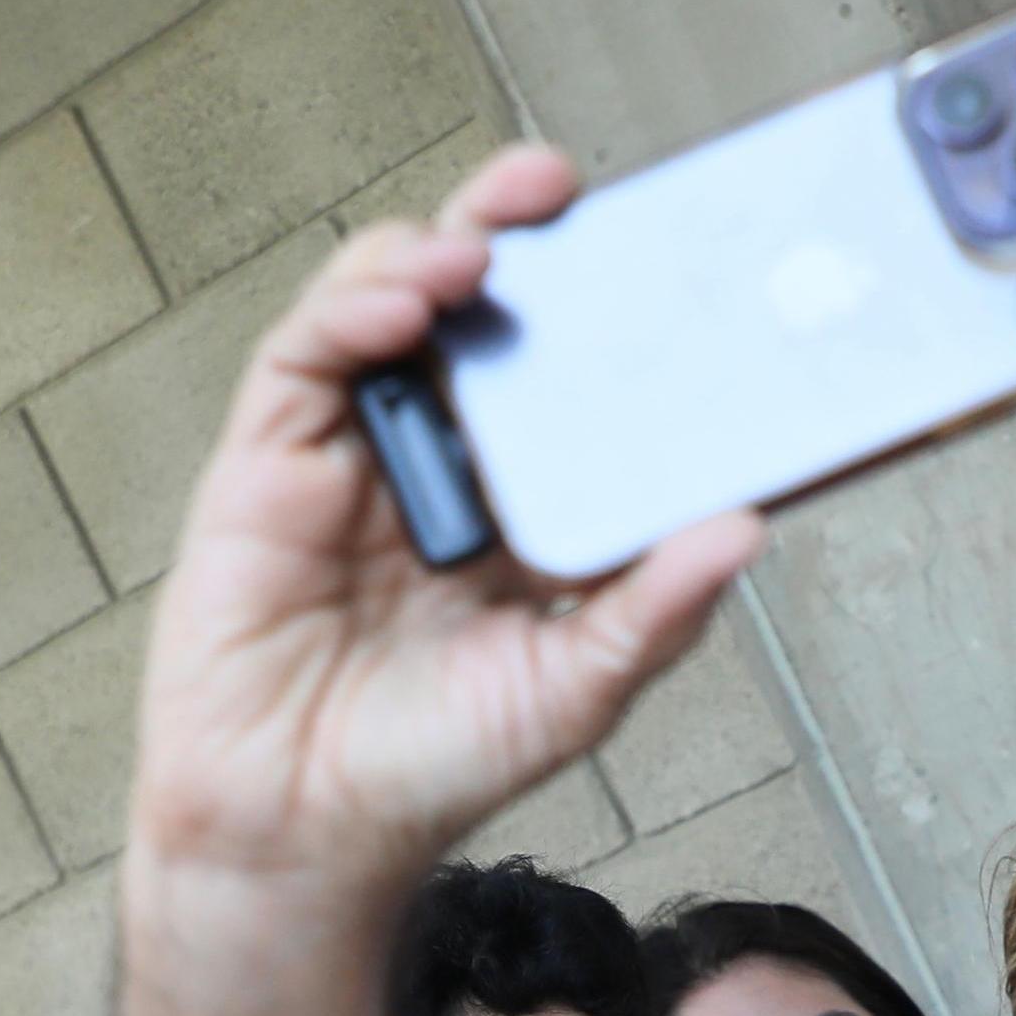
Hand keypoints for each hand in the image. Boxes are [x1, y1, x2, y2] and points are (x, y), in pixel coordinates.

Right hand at [128, 144, 765, 900]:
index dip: (598, 301)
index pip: (567, 369)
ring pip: (386, 306)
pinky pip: (307, 357)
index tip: (656, 250)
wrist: (305, 831)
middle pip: (476, 310)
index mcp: (522, 497)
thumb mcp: (577, 686)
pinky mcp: (268, 460)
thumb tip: (748, 527)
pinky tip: (405, 297)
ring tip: (485, 245)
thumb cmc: (437, 764)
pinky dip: (353, 311)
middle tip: (558, 184)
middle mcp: (444, 458)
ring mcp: (354, 451)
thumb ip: (656, 608)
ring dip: (434, 252)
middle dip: (512, 230)